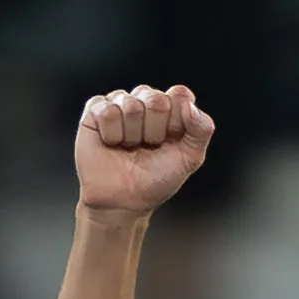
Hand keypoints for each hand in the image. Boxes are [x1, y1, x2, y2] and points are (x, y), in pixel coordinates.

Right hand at [75, 84, 214, 217]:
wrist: (123, 202)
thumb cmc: (154, 181)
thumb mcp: (189, 159)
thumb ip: (202, 129)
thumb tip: (190, 105)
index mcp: (171, 108)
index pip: (180, 95)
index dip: (175, 123)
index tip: (169, 142)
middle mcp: (146, 100)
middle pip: (156, 99)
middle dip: (153, 131)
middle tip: (147, 148)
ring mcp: (121, 103)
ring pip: (131, 105)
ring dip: (131, 136)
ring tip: (128, 149)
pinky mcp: (96, 109)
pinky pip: (107, 111)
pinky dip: (111, 134)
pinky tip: (111, 144)